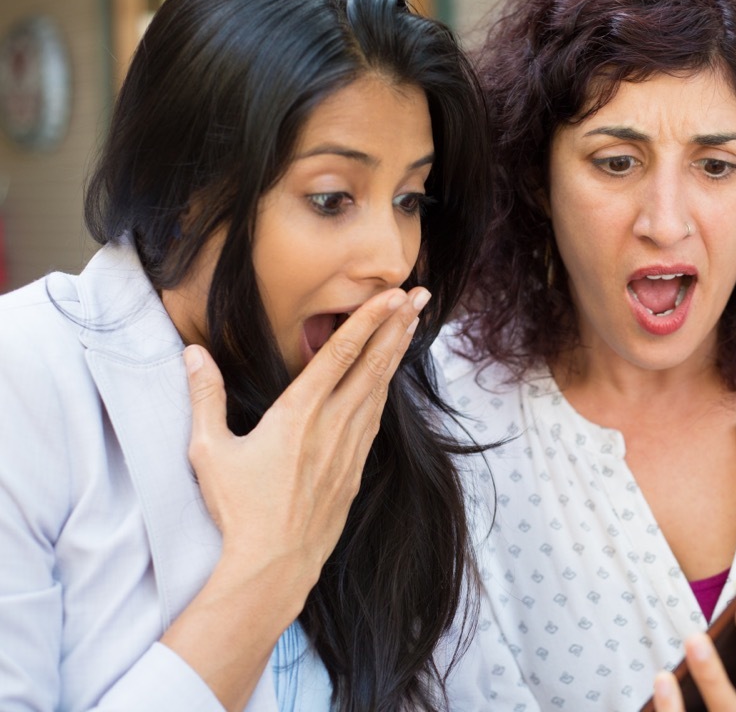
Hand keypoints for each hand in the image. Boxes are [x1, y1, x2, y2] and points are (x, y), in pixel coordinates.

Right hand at [184, 285, 428, 598]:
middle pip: (374, 363)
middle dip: (398, 325)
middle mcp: (334, 424)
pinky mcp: (355, 469)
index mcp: (300, 412)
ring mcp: (350, 447)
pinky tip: (388, 381)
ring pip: (380, 389)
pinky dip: (384, 391)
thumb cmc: (238, 509)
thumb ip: (204, 396)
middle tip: (421, 295)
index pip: (341, 352)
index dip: (370, 318)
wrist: (274, 564)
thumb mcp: (209, 450)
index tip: (393, 293)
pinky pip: (375, 419)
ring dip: (396, 353)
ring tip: (412, 325)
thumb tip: (192, 352)